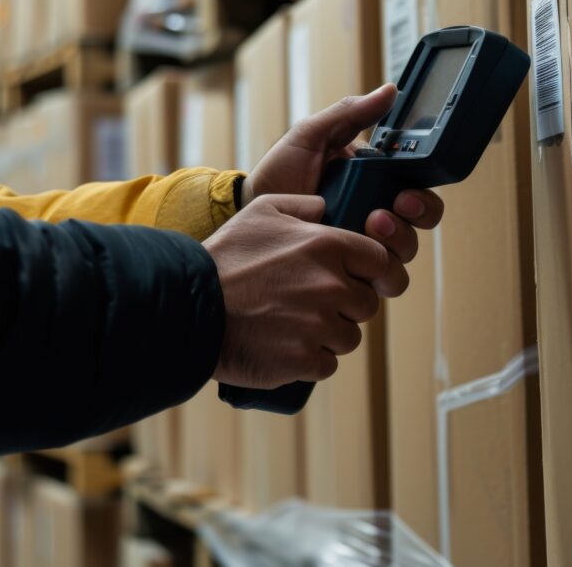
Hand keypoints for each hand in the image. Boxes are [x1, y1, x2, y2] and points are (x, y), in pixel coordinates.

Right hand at [204, 193, 406, 389]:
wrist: (189, 306)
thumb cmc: (225, 257)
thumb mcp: (261, 211)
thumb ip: (304, 205)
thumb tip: (328, 208)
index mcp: (328, 246)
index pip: (382, 262)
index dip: (372, 273)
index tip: (359, 280)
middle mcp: (331, 286)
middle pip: (367, 305)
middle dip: (346, 307)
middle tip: (311, 304)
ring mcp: (319, 326)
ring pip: (349, 338)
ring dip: (328, 336)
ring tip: (292, 326)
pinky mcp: (303, 361)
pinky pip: (327, 365)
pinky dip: (310, 361)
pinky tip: (285, 347)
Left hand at [242, 84, 444, 266]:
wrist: (250, 213)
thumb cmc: (280, 174)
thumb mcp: (311, 136)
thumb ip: (349, 114)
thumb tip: (390, 91)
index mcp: (377, 182)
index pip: (419, 191)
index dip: (423, 196)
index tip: (406, 193)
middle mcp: (378, 215)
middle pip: (420, 225)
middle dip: (412, 221)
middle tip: (385, 213)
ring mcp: (365, 246)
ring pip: (405, 255)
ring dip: (396, 243)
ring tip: (367, 228)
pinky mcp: (350, 271)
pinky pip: (379, 282)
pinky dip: (376, 274)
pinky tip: (355, 261)